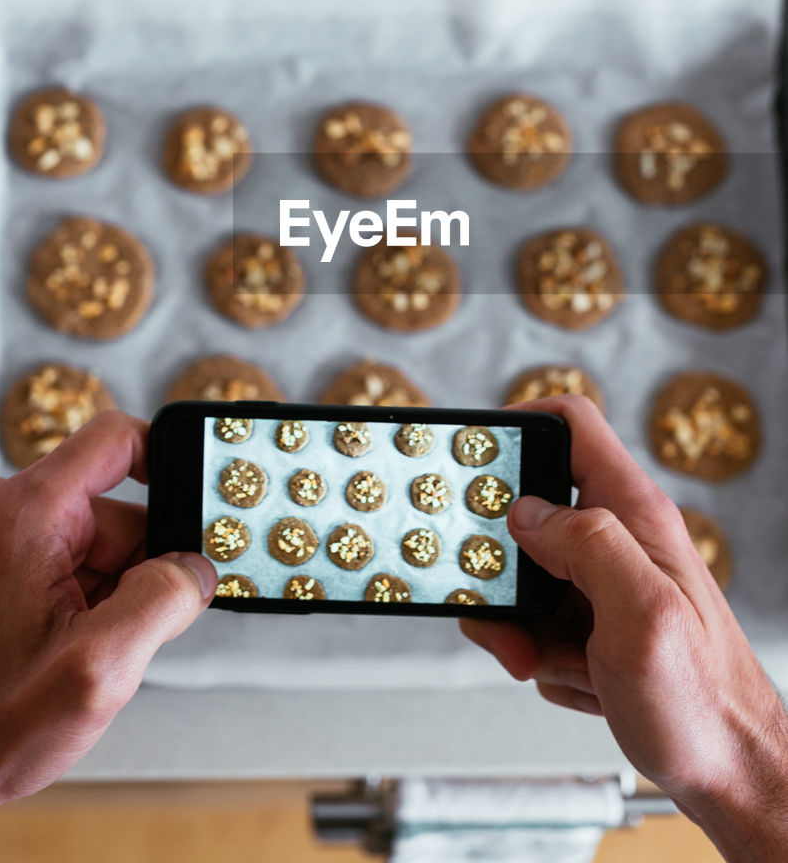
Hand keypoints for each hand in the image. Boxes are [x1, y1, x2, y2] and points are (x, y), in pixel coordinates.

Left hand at [0, 411, 214, 859]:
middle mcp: (5, 513)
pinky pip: (68, 566)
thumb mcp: (100, 666)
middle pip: (115, 509)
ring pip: (95, 544)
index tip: (198, 501)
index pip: (115, 438)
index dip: (168, 460)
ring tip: (85, 652)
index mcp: (27, 512)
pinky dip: (85, 604)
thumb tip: (196, 569)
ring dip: (110, 594)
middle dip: (139, 568)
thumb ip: (164, 601)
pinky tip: (68, 649)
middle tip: (126, 629)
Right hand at [462, 396, 787, 862]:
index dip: (518, 426)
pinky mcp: (594, 624)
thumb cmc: (702, 701)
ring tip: (543, 658)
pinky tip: (577, 678)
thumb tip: (527, 511)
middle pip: (528, 511)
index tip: (473, 462)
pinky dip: (540, 655)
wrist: (727, 773)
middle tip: (501, 605)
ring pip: (523, 576)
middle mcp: (619, 539)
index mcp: (633, 514)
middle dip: (500, 562)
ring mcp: (605, 582)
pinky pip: (535, 623)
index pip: (572, 426)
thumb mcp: (642, 613)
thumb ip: (586, 543)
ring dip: (518, 624)